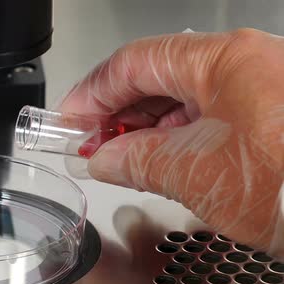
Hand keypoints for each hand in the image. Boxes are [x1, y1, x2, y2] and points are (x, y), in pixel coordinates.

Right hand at [58, 29, 282, 256]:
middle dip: (116, 113)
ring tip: (117, 157)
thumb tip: (103, 159)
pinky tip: (157, 159)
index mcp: (222, 60)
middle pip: (158, 77)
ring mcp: (260, 89)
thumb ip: (135, 159)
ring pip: (183, 99)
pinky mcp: (270, 117)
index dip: (93, 92)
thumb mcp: (193, 171)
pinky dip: (175, 138)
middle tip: (88, 142)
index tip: (70, 118)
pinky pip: (208, 117)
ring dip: (144, 128)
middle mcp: (245, 64)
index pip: (135, 62)